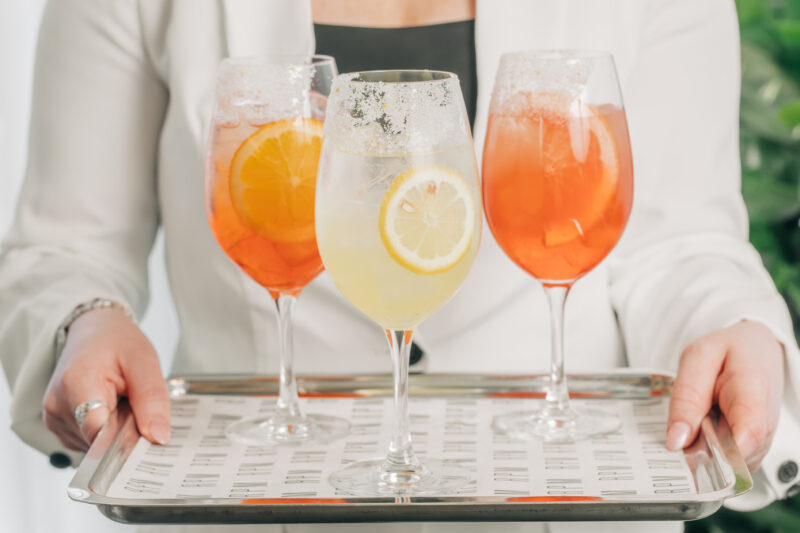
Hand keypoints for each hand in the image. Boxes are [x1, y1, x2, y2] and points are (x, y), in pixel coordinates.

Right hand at [43, 307, 170, 450]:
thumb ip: (152, 400)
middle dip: (126, 432)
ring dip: (117, 430)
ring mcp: (54, 418)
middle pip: (100, 441)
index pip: (98, 434)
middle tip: (137, 403)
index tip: (148, 433)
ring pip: (96, 445)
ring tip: (122, 400)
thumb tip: (159, 437)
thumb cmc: (116, 341)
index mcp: (76, 385)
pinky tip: (111, 408)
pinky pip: (89, 441)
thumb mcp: (144, 362)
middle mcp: (57, 406)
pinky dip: (106, 430)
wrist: (92, 329)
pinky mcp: (58, 425)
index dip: (128, 440)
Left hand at [666, 320, 783, 471]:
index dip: (711, 454)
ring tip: (698, 416)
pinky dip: (708, 448)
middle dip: (698, 450)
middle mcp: (765, 428)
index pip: (742, 443)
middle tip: (684, 420)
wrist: (758, 349)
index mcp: (754, 398)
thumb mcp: (698, 358)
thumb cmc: (730, 351)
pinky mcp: (753, 450)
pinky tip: (705, 425)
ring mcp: (761, 443)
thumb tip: (676, 442)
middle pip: (728, 461)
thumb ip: (687, 397)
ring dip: (702, 448)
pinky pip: (726, 462)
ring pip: (725, 466)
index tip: (683, 448)